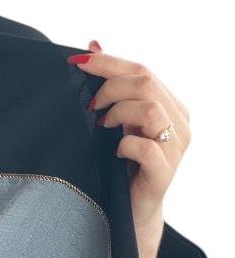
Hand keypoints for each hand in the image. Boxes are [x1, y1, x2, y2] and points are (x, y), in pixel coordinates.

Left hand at [67, 40, 190, 257]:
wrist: (127, 212)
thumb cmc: (119, 164)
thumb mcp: (113, 119)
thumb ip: (109, 84)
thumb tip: (92, 45)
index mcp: (171, 106)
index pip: (142, 69)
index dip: (108, 62)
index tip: (75, 62)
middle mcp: (180, 124)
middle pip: (147, 83)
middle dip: (109, 88)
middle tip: (90, 107)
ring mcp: (176, 150)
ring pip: (151, 110)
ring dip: (118, 112)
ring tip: (103, 127)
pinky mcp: (164, 175)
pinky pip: (147, 148)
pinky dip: (125, 144)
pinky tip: (115, 151)